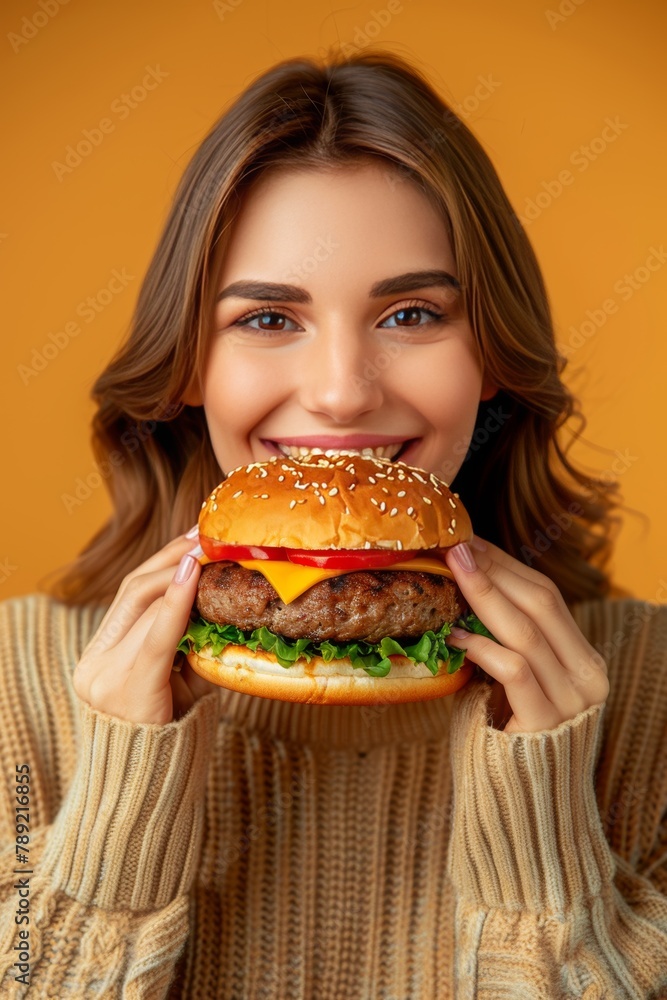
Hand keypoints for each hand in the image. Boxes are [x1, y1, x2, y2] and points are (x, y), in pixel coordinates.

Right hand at [73, 530, 216, 724]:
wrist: (148, 800)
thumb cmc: (173, 739)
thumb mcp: (179, 684)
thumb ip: (188, 645)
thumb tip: (221, 602)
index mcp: (103, 658)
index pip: (132, 595)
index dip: (163, 560)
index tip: (194, 535)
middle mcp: (96, 663)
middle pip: (134, 591)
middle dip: (173, 556)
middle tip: (207, 532)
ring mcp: (105, 676)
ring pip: (145, 606)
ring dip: (181, 572)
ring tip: (210, 546)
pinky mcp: (127, 688)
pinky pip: (156, 635)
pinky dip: (175, 601)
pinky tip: (192, 574)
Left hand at [443, 536, 609, 733]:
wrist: (521, 816)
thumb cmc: (504, 745)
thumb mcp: (508, 687)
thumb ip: (500, 646)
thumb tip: (458, 594)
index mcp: (583, 661)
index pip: (546, 597)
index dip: (506, 565)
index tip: (469, 542)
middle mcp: (587, 677)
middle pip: (541, 603)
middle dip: (494, 569)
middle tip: (457, 544)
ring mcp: (572, 701)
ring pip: (527, 631)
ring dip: (485, 594)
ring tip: (453, 569)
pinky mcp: (546, 725)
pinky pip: (515, 672)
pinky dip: (484, 647)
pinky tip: (456, 634)